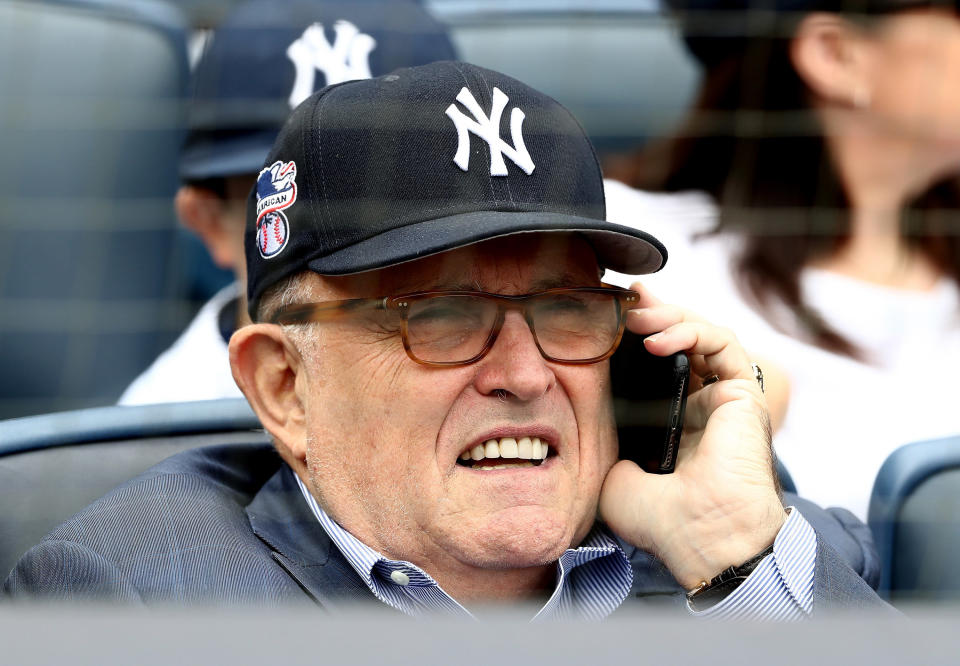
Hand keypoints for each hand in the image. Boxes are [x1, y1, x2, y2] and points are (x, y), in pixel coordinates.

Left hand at [598, 282, 786, 589]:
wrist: (700, 537)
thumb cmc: (659, 518)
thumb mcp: (613, 471)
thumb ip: (607, 438)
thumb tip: (589, 411)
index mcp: (669, 422)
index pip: (652, 365)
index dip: (632, 337)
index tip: (605, 318)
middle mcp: (698, 405)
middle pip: (677, 341)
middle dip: (650, 314)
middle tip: (621, 302)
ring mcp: (721, 397)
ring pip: (701, 334)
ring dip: (667, 317)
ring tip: (635, 317)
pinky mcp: (743, 392)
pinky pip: (722, 343)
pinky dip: (691, 331)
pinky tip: (658, 340)